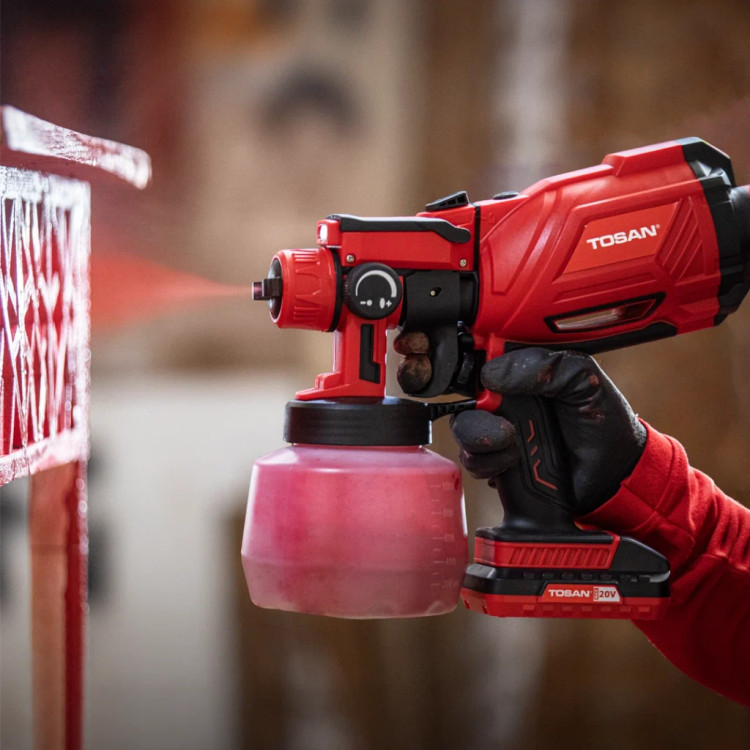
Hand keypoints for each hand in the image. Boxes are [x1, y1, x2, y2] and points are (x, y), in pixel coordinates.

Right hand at [394, 332, 646, 514]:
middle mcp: (502, 397)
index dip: (443, 349)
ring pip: (462, 427)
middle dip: (447, 395)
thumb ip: (544, 367)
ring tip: (511, 439)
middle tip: (472, 406)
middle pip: (454, 389)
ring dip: (481, 435)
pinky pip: (474, 458)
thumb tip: (493, 374)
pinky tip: (513, 459)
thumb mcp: (583, 379)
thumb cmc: (603, 421)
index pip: (473, 352)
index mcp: (520, 369)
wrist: (615, 475)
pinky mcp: (497, 461)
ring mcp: (497, 430)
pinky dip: (489, 460)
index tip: (423, 347)